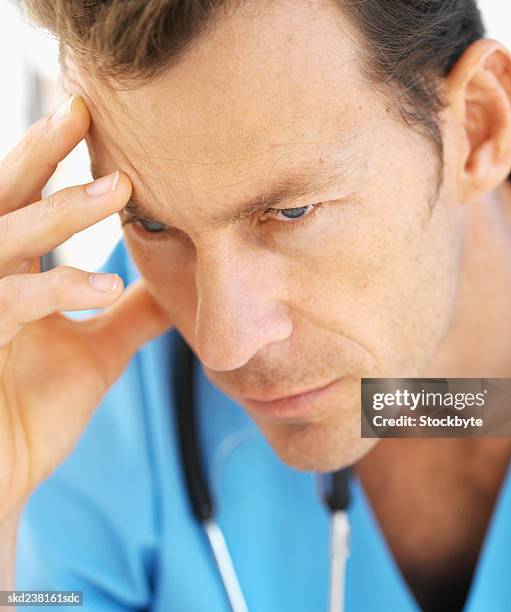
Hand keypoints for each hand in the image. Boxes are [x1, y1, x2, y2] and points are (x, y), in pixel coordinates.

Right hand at [0, 96, 170, 521]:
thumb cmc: (30, 412)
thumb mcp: (94, 353)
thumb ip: (129, 314)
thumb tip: (173, 282)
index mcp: (9, 276)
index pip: (25, 203)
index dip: (53, 160)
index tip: (97, 121)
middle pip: (0, 200)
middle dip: (37, 153)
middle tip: (82, 108)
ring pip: (0, 240)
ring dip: (58, 214)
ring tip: (118, 191)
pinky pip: (9, 306)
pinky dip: (57, 292)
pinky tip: (106, 287)